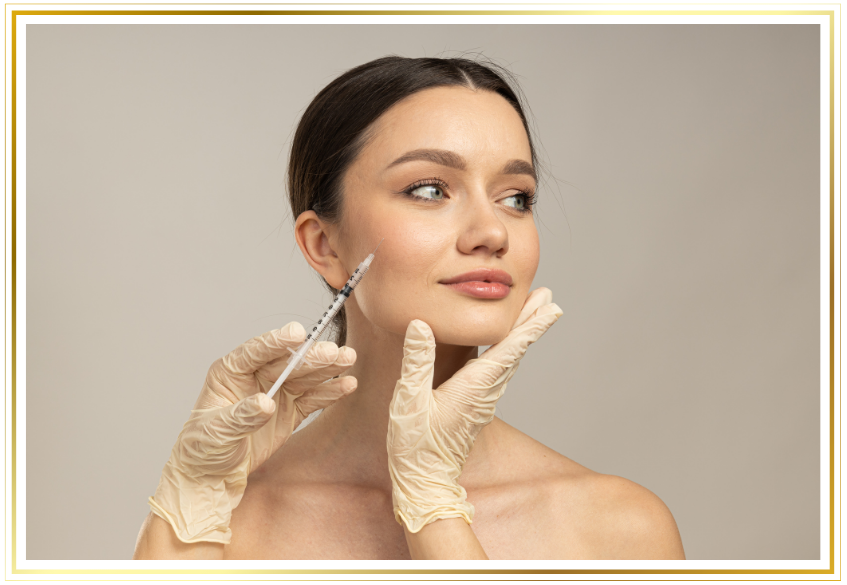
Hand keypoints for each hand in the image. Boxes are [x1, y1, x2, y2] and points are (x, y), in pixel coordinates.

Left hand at [149, 322, 356, 543]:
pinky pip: (312, 398)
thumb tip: (265, 402)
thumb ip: (241, 416)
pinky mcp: (290, 410)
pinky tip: (347, 384)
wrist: (213, 476)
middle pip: (287, 362)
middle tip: (334, 352)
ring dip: (327, 368)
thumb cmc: (203, 450)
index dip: (276, 341)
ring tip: (349, 359)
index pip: (255, 351)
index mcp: (230, 372)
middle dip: (311, 357)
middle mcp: (255, 377)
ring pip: (304, 376)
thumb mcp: (216, 433)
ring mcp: (275, 392)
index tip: (297, 333)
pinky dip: (330, 391)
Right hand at [386, 288, 562, 532]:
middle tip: (547, 296)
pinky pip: (498, 372)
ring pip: (509, 361)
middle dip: (531, 321)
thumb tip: (421, 325)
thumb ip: (417, 361)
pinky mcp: (476, 407)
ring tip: (531, 312)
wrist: (425, 482)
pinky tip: (504, 347)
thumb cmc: (416, 445)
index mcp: (474, 386)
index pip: (509, 348)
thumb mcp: (409, 400)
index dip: (530, 325)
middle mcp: (485, 392)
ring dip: (521, 334)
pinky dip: (507, 352)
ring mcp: (483, 401)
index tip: (552, 307)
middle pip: (515, 350)